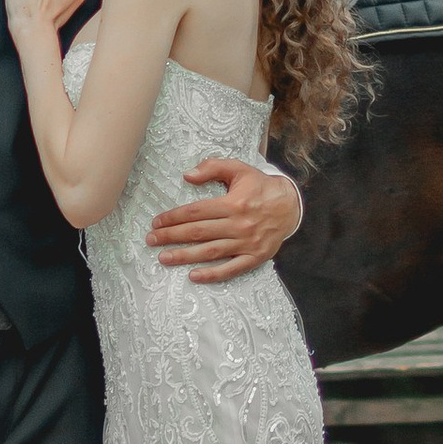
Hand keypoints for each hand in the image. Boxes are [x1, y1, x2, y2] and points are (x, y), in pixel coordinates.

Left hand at [147, 155, 303, 282]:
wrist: (291, 206)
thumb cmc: (260, 187)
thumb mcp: (239, 169)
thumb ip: (213, 167)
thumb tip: (187, 175)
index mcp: (233, 203)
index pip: (195, 212)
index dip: (173, 217)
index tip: (156, 222)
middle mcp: (238, 225)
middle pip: (198, 233)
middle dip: (171, 236)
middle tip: (151, 240)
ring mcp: (247, 243)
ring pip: (210, 252)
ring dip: (185, 256)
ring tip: (164, 258)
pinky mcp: (254, 257)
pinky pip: (231, 269)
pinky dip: (212, 274)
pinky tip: (194, 276)